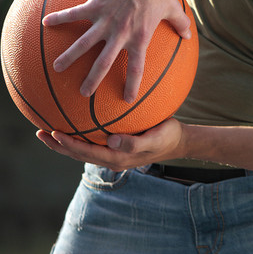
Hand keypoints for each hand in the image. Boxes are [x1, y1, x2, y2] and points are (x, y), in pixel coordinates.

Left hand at [35, 118, 183, 170]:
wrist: (179, 141)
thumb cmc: (168, 136)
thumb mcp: (155, 138)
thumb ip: (134, 142)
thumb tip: (111, 140)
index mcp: (117, 158)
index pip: (86, 152)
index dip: (68, 144)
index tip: (53, 133)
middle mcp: (111, 158)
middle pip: (78, 154)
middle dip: (58, 145)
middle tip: (40, 132)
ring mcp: (113, 154)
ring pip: (82, 150)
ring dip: (64, 143)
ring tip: (47, 132)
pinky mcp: (116, 147)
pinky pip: (92, 143)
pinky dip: (78, 137)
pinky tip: (74, 125)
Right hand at [42, 0, 191, 101]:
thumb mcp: (174, 8)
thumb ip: (181, 24)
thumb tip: (189, 35)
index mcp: (140, 36)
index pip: (137, 66)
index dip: (133, 84)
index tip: (127, 100)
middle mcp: (121, 32)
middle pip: (105, 62)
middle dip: (93, 80)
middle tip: (83, 94)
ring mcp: (106, 19)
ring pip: (84, 43)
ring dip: (70, 56)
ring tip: (57, 68)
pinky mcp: (95, 4)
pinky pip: (74, 13)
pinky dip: (59, 18)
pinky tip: (45, 23)